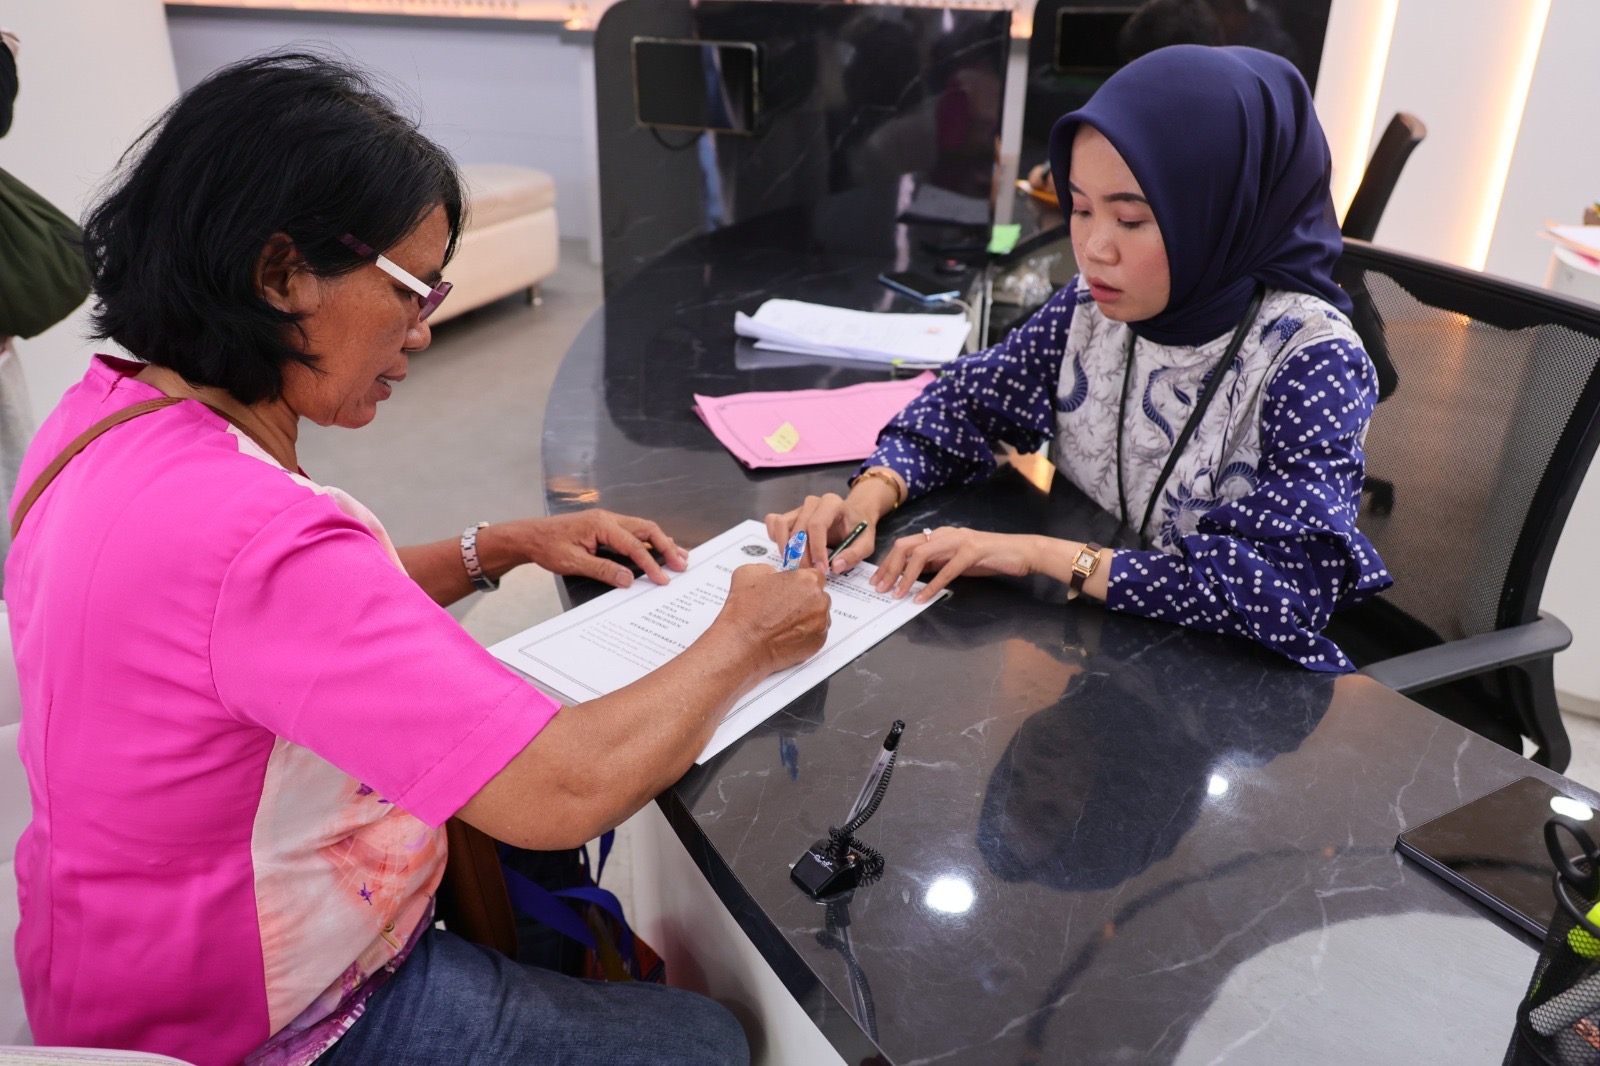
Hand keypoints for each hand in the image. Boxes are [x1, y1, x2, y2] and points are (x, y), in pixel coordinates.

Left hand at [501, 510, 688, 587]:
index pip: (634, 545)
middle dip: (666, 546)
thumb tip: (628, 579)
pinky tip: (658, 549)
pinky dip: (649, 541)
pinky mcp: (606, 527)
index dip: (651, 563)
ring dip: (661, 542)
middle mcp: (608, 519)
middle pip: (647, 529)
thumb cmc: (549, 547)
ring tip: (679, 556)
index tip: (663, 578)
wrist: (531, 536)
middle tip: (682, 564)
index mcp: (601, 525)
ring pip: (643, 528)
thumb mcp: (574, 562)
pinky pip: (633, 531)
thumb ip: (603, 570)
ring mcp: (608, 521)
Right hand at [715, 563, 831, 673]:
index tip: (793, 588)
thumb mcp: (749, 573)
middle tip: (784, 607)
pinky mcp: (819, 642)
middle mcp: (818, 600)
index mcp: (806, 580)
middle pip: (818, 595)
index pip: (815, 575)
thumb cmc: (746, 612)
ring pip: (818, 615)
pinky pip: (817, 633)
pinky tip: (786, 634)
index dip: (801, 582)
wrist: (743, 643)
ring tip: (783, 622)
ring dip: (806, 617)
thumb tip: (772, 574)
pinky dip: (806, 633)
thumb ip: (768, 569)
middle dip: (805, 600)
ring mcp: (821, 622)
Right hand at [765, 483, 893, 573]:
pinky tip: (786, 552)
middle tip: (808, 573)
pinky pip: (773, 522)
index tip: (822, 569)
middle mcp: (813, 502)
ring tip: (795, 566)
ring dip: (785, 548)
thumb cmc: (858, 529)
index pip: (817, 525)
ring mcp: (798, 508)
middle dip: (801, 555)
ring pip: (782, 525)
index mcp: (832, 504)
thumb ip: (854, 554)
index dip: (817, 549)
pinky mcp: (789, 515)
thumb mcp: (865, 543)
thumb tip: (836, 567)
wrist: (852, 515)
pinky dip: (774, 538)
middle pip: (799, 529)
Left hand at [872, 527, 1042, 602]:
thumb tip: (913, 575)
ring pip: (921, 555)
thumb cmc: (990, 557)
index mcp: (940, 535)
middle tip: (880, 588)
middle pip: (906, 546)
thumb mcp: (957, 560)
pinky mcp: (972, 552)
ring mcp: (958, 541)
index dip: (888, 563)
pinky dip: (931, 586)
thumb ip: (936, 563)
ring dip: (905, 576)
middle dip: (889, 568)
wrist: (1022, 552)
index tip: (878, 581)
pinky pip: (946, 570)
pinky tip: (922, 598)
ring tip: (896, 594)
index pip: (905, 545)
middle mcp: (945, 534)